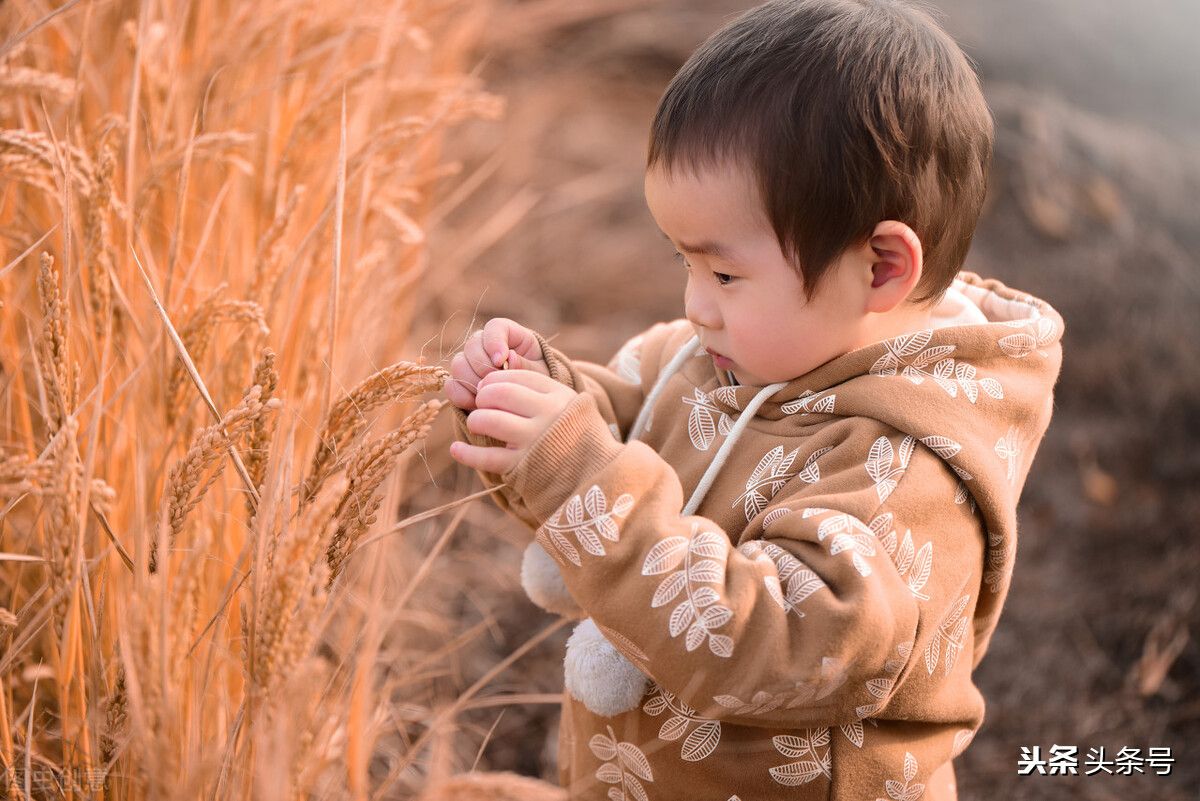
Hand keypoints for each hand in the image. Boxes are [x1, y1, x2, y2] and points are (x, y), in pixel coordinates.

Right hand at [444, 317, 549, 410]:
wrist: (526, 405)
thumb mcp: (539, 373)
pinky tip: (477, 405)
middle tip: (497, 383)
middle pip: (472, 345)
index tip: (501, 360)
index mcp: (509, 335)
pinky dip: (462, 395)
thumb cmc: (537, 383)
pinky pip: (451, 385)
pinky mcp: (460, 382)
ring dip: (472, 381)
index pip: (495, 327)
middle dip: (483, 366)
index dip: (494, 342)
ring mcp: (469, 363)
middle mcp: (485, 345)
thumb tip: (510, 358)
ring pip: (458, 364)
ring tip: (490, 395)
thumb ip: (527, 365)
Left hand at [449, 369, 577, 474]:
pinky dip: (466, 454)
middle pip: (500, 392)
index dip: (495, 378)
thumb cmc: (577, 436)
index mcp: (558, 395)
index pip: (517, 375)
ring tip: (476, 423)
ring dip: (476, 420)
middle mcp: (547, 414)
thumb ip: (543, 390)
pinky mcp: (523, 467)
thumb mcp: (570, 404)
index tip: (488, 387)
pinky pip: (486, 457)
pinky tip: (457, 449)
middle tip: (481, 404)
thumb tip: (501, 371)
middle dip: (483, 396)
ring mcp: (534, 441)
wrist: (596, 477)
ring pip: (489, 420)